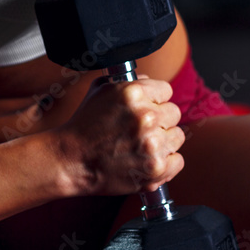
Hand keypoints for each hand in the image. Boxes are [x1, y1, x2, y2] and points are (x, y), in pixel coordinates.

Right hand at [54, 75, 184, 196]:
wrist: (72, 159)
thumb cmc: (84, 125)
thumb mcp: (99, 91)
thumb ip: (128, 81)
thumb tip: (149, 82)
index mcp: (132, 93)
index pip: (165, 90)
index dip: (154, 98)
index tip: (146, 107)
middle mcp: (145, 116)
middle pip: (174, 113)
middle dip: (159, 119)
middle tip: (139, 128)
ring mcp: (153, 144)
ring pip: (177, 136)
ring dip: (163, 140)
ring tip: (139, 144)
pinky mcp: (157, 168)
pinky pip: (178, 160)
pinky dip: (165, 161)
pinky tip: (145, 158)